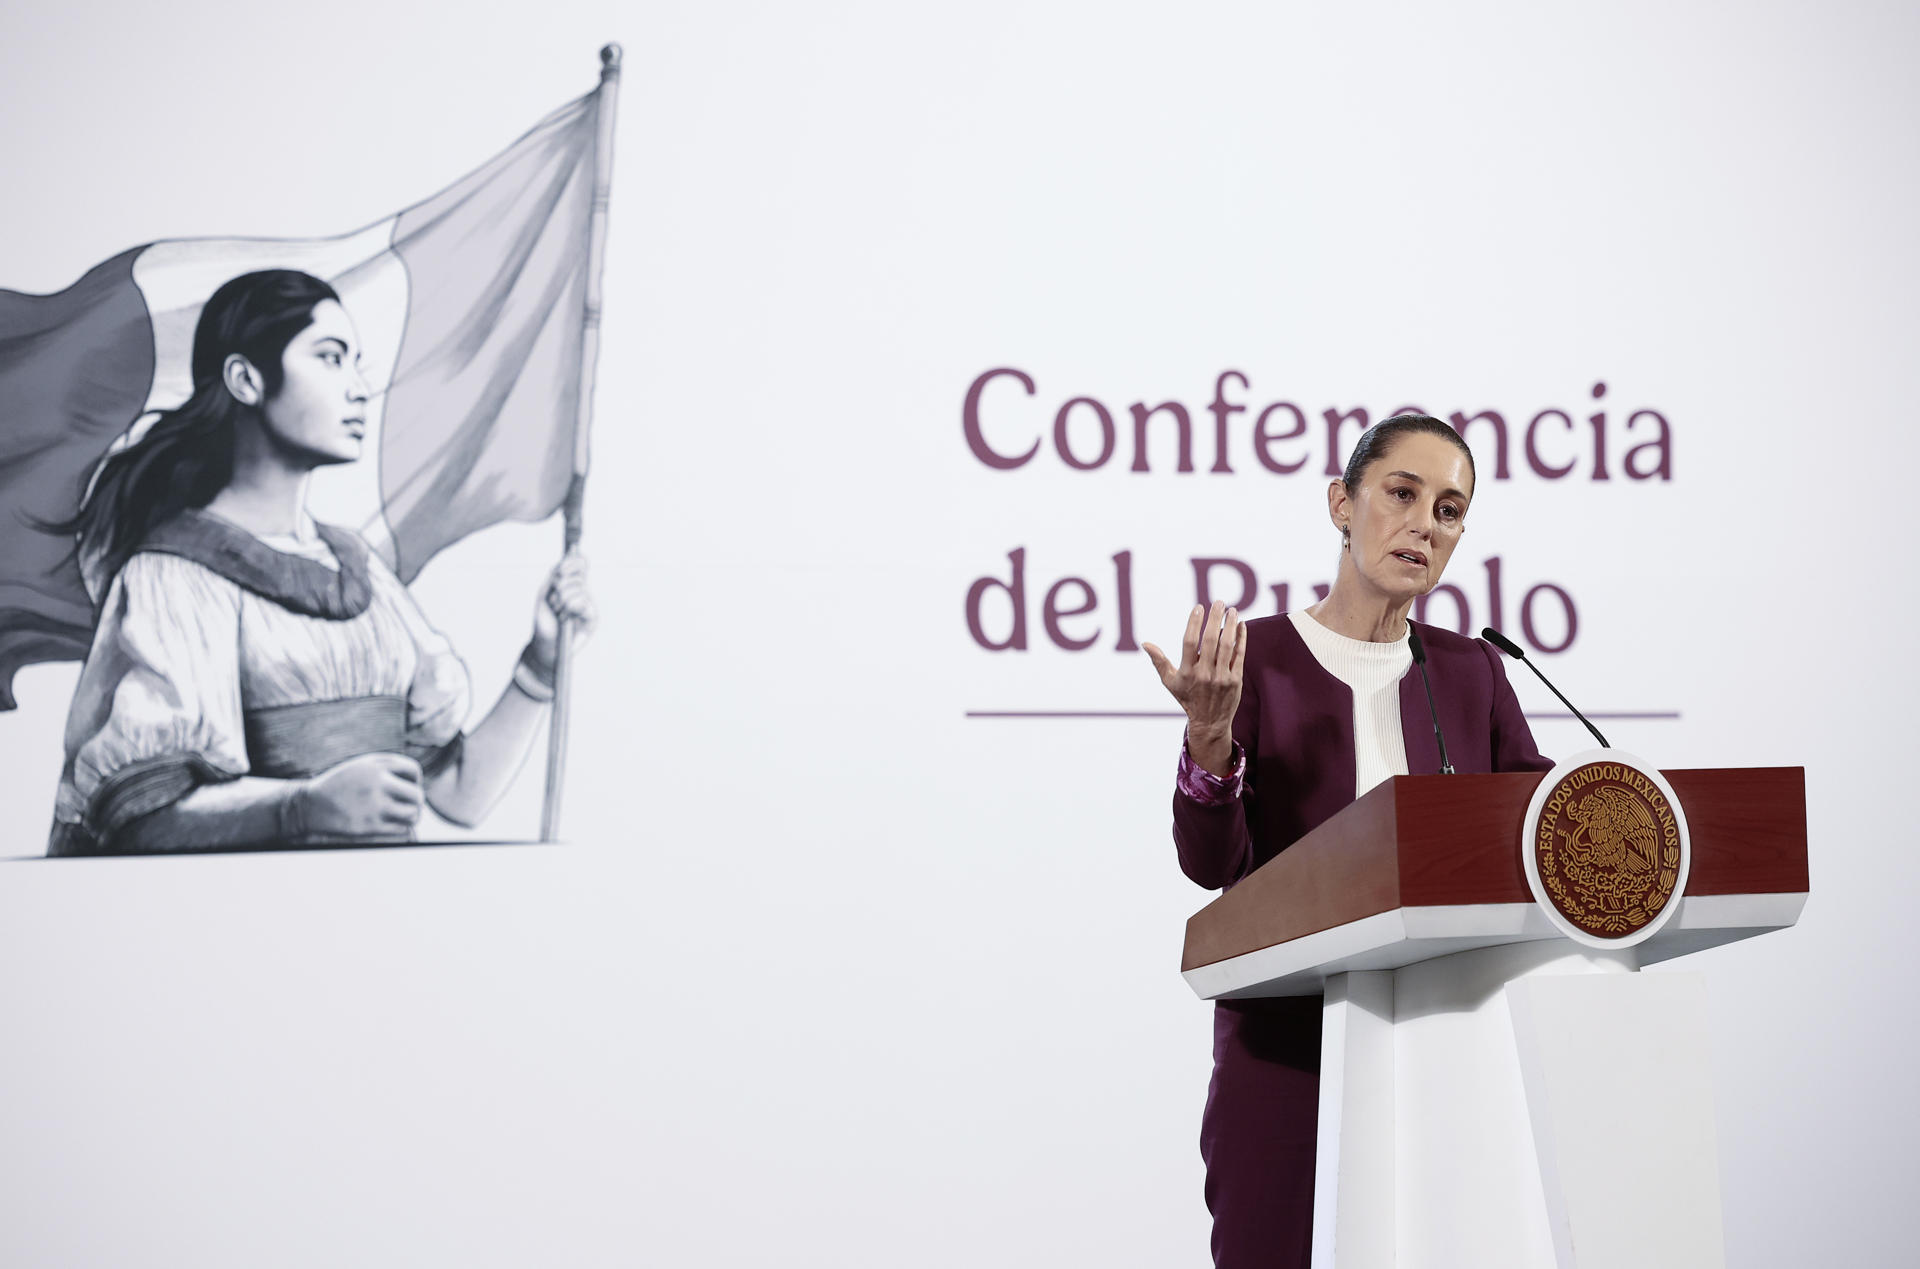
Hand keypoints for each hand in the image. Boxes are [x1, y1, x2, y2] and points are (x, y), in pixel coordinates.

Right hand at [294, 753, 424, 837]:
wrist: (310, 805)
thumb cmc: (340, 785)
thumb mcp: (361, 766)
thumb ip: (388, 767)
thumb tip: (418, 781)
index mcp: (376, 765)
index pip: (413, 770)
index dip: (415, 780)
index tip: (407, 786)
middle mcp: (377, 783)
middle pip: (417, 795)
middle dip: (416, 801)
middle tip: (408, 805)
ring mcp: (374, 805)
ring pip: (413, 814)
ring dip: (411, 816)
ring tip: (404, 816)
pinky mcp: (370, 826)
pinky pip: (401, 829)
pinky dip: (401, 828)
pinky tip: (391, 824)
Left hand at [531, 550, 596, 660]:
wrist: (545, 644)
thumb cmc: (544, 620)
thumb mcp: (545, 593)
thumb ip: (554, 576)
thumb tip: (564, 565)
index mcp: (572, 583)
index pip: (581, 563)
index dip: (573, 562)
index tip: (559, 570)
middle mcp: (583, 592)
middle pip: (578, 576)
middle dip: (560, 586)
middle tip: (553, 601)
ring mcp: (589, 604)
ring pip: (579, 589)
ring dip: (561, 600)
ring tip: (558, 613)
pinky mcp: (593, 617)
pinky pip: (583, 603)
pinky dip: (569, 609)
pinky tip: (565, 618)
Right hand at [1143, 601, 1245, 775]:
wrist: (1210, 722)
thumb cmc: (1187, 698)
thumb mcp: (1170, 682)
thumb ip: (1159, 661)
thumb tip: (1145, 643)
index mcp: (1187, 672)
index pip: (1190, 642)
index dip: (1194, 623)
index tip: (1199, 607)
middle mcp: (1204, 674)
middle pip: (1211, 640)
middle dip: (1216, 618)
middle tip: (1219, 602)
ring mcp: (1222, 677)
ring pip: (1228, 646)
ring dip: (1231, 625)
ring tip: (1232, 610)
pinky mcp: (1236, 680)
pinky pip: (1240, 655)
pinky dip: (1242, 638)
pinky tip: (1241, 625)